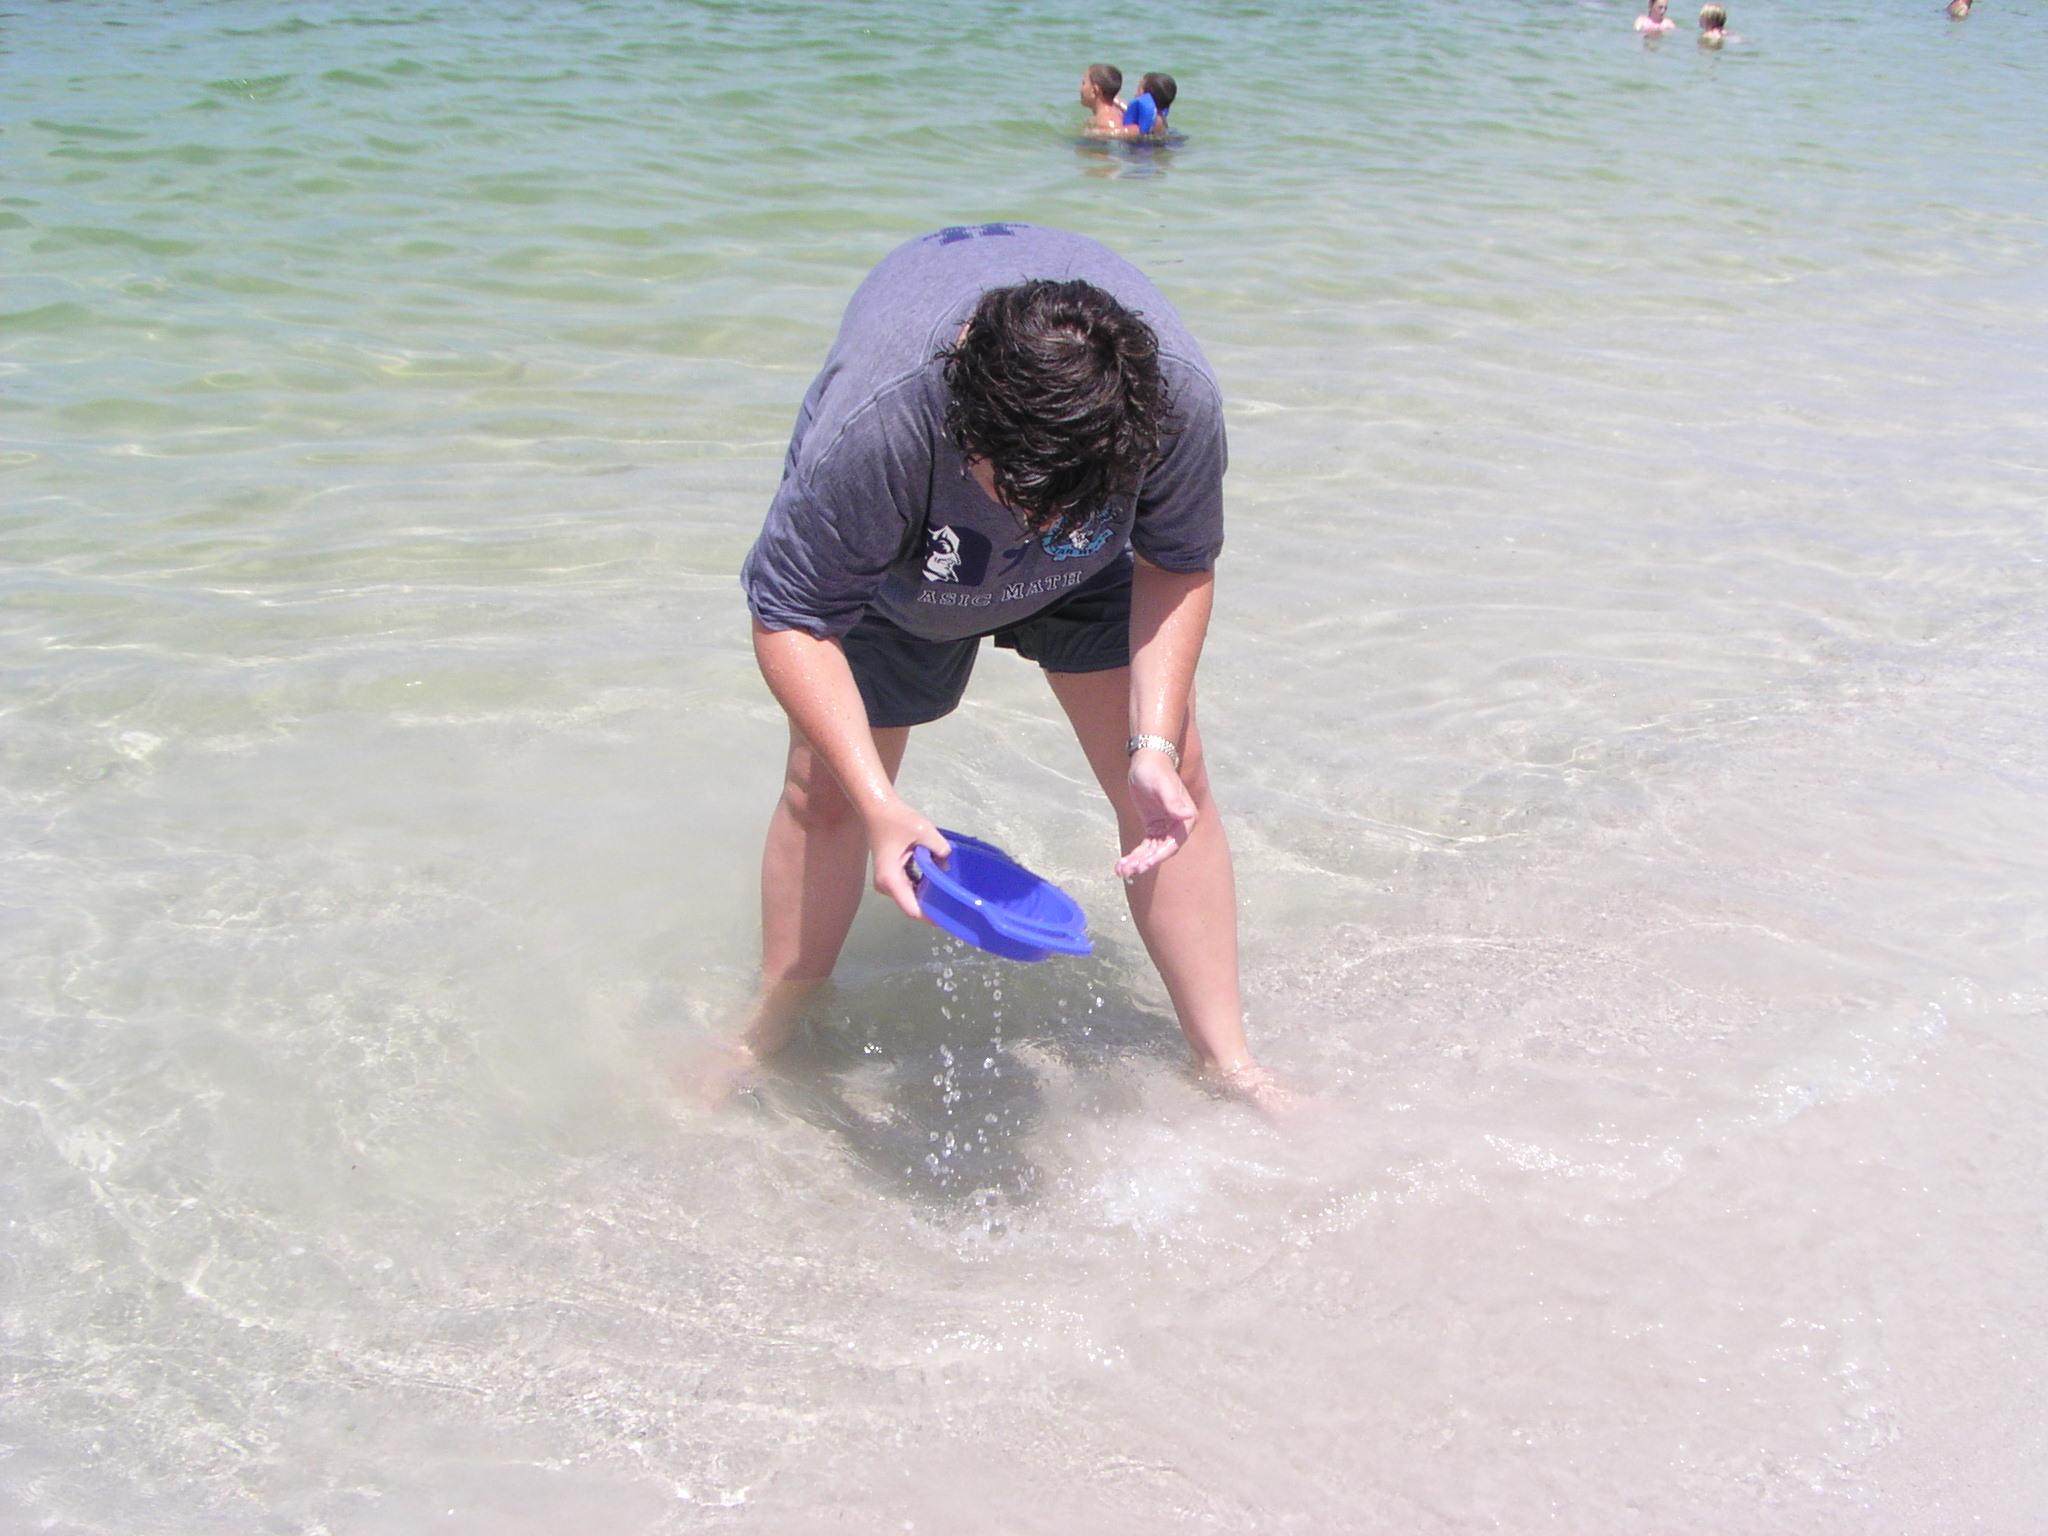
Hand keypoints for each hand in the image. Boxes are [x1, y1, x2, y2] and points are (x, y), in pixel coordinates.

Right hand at [864, 797, 950, 922]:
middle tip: (956, 906)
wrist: (879, 809)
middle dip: (932, 907)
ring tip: (950, 894)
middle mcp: (887, 886)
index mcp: (891, 879)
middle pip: (912, 905)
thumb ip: (940, 850)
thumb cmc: (898, 820)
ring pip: (911, 897)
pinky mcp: (891, 876)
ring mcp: (888, 882)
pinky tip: (938, 881)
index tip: (949, 918)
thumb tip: (948, 866)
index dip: (930, 917)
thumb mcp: (924, 832)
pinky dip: (923, 886)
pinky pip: (909, 887)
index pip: (912, 909)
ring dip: (928, 895)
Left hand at [1115, 748, 1196, 879]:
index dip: (1158, 856)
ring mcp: (1166, 828)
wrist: (1147, 760)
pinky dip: (1135, 856)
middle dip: (1144, 863)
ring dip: (1137, 863)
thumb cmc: (1156, 770)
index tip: (1143, 865)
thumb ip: (1173, 801)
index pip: (1173, 844)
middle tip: (1128, 872)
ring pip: (1152, 852)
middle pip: (1161, 851)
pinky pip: (1145, 846)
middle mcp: (1178, 826)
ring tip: (1121, 871)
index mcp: (1186, 818)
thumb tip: (1186, 815)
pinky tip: (1122, 864)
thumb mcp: (1162, 785)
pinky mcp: (1154, 827)